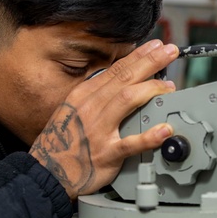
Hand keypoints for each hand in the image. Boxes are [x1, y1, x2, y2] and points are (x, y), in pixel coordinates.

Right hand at [29, 39, 177, 198]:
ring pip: (127, 100)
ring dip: (151, 90)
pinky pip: (130, 143)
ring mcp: (98, 130)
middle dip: (150, 62)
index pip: (116, 69)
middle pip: (125, 78)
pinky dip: (149, 136)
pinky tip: (164, 130)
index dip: (139, 56)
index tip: (156, 46)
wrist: (46, 171)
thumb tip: (123, 83)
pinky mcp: (106, 154)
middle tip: (170, 52)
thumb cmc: (62, 141)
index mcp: (84, 94)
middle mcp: (91, 108)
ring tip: (169, 87)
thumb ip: (98, 96)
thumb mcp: (74, 109)